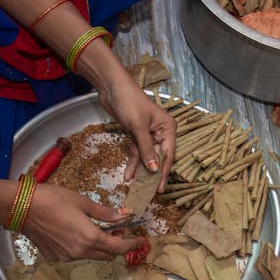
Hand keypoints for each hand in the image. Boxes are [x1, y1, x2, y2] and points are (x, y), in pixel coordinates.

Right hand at [21, 184, 144, 260]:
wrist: (20, 207)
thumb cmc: (52, 199)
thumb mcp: (83, 202)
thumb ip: (105, 213)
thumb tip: (124, 216)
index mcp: (90, 238)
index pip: (119, 248)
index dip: (132, 245)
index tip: (139, 240)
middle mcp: (79, 252)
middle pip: (107, 255)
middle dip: (116, 245)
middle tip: (117, 230)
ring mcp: (66, 257)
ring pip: (91, 256)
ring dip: (98, 247)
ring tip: (96, 229)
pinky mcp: (54, 257)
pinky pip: (75, 255)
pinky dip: (82, 247)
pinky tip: (76, 233)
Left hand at [98, 77, 175, 192]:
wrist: (111, 87)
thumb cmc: (129, 101)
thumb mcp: (138, 127)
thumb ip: (146, 149)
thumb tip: (154, 170)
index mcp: (168, 128)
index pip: (168, 154)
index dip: (163, 172)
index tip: (159, 189)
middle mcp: (161, 132)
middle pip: (157, 158)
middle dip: (151, 174)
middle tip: (147, 192)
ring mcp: (148, 134)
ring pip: (146, 157)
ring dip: (140, 171)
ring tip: (136, 187)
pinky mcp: (136, 135)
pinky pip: (136, 152)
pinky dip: (132, 163)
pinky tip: (128, 175)